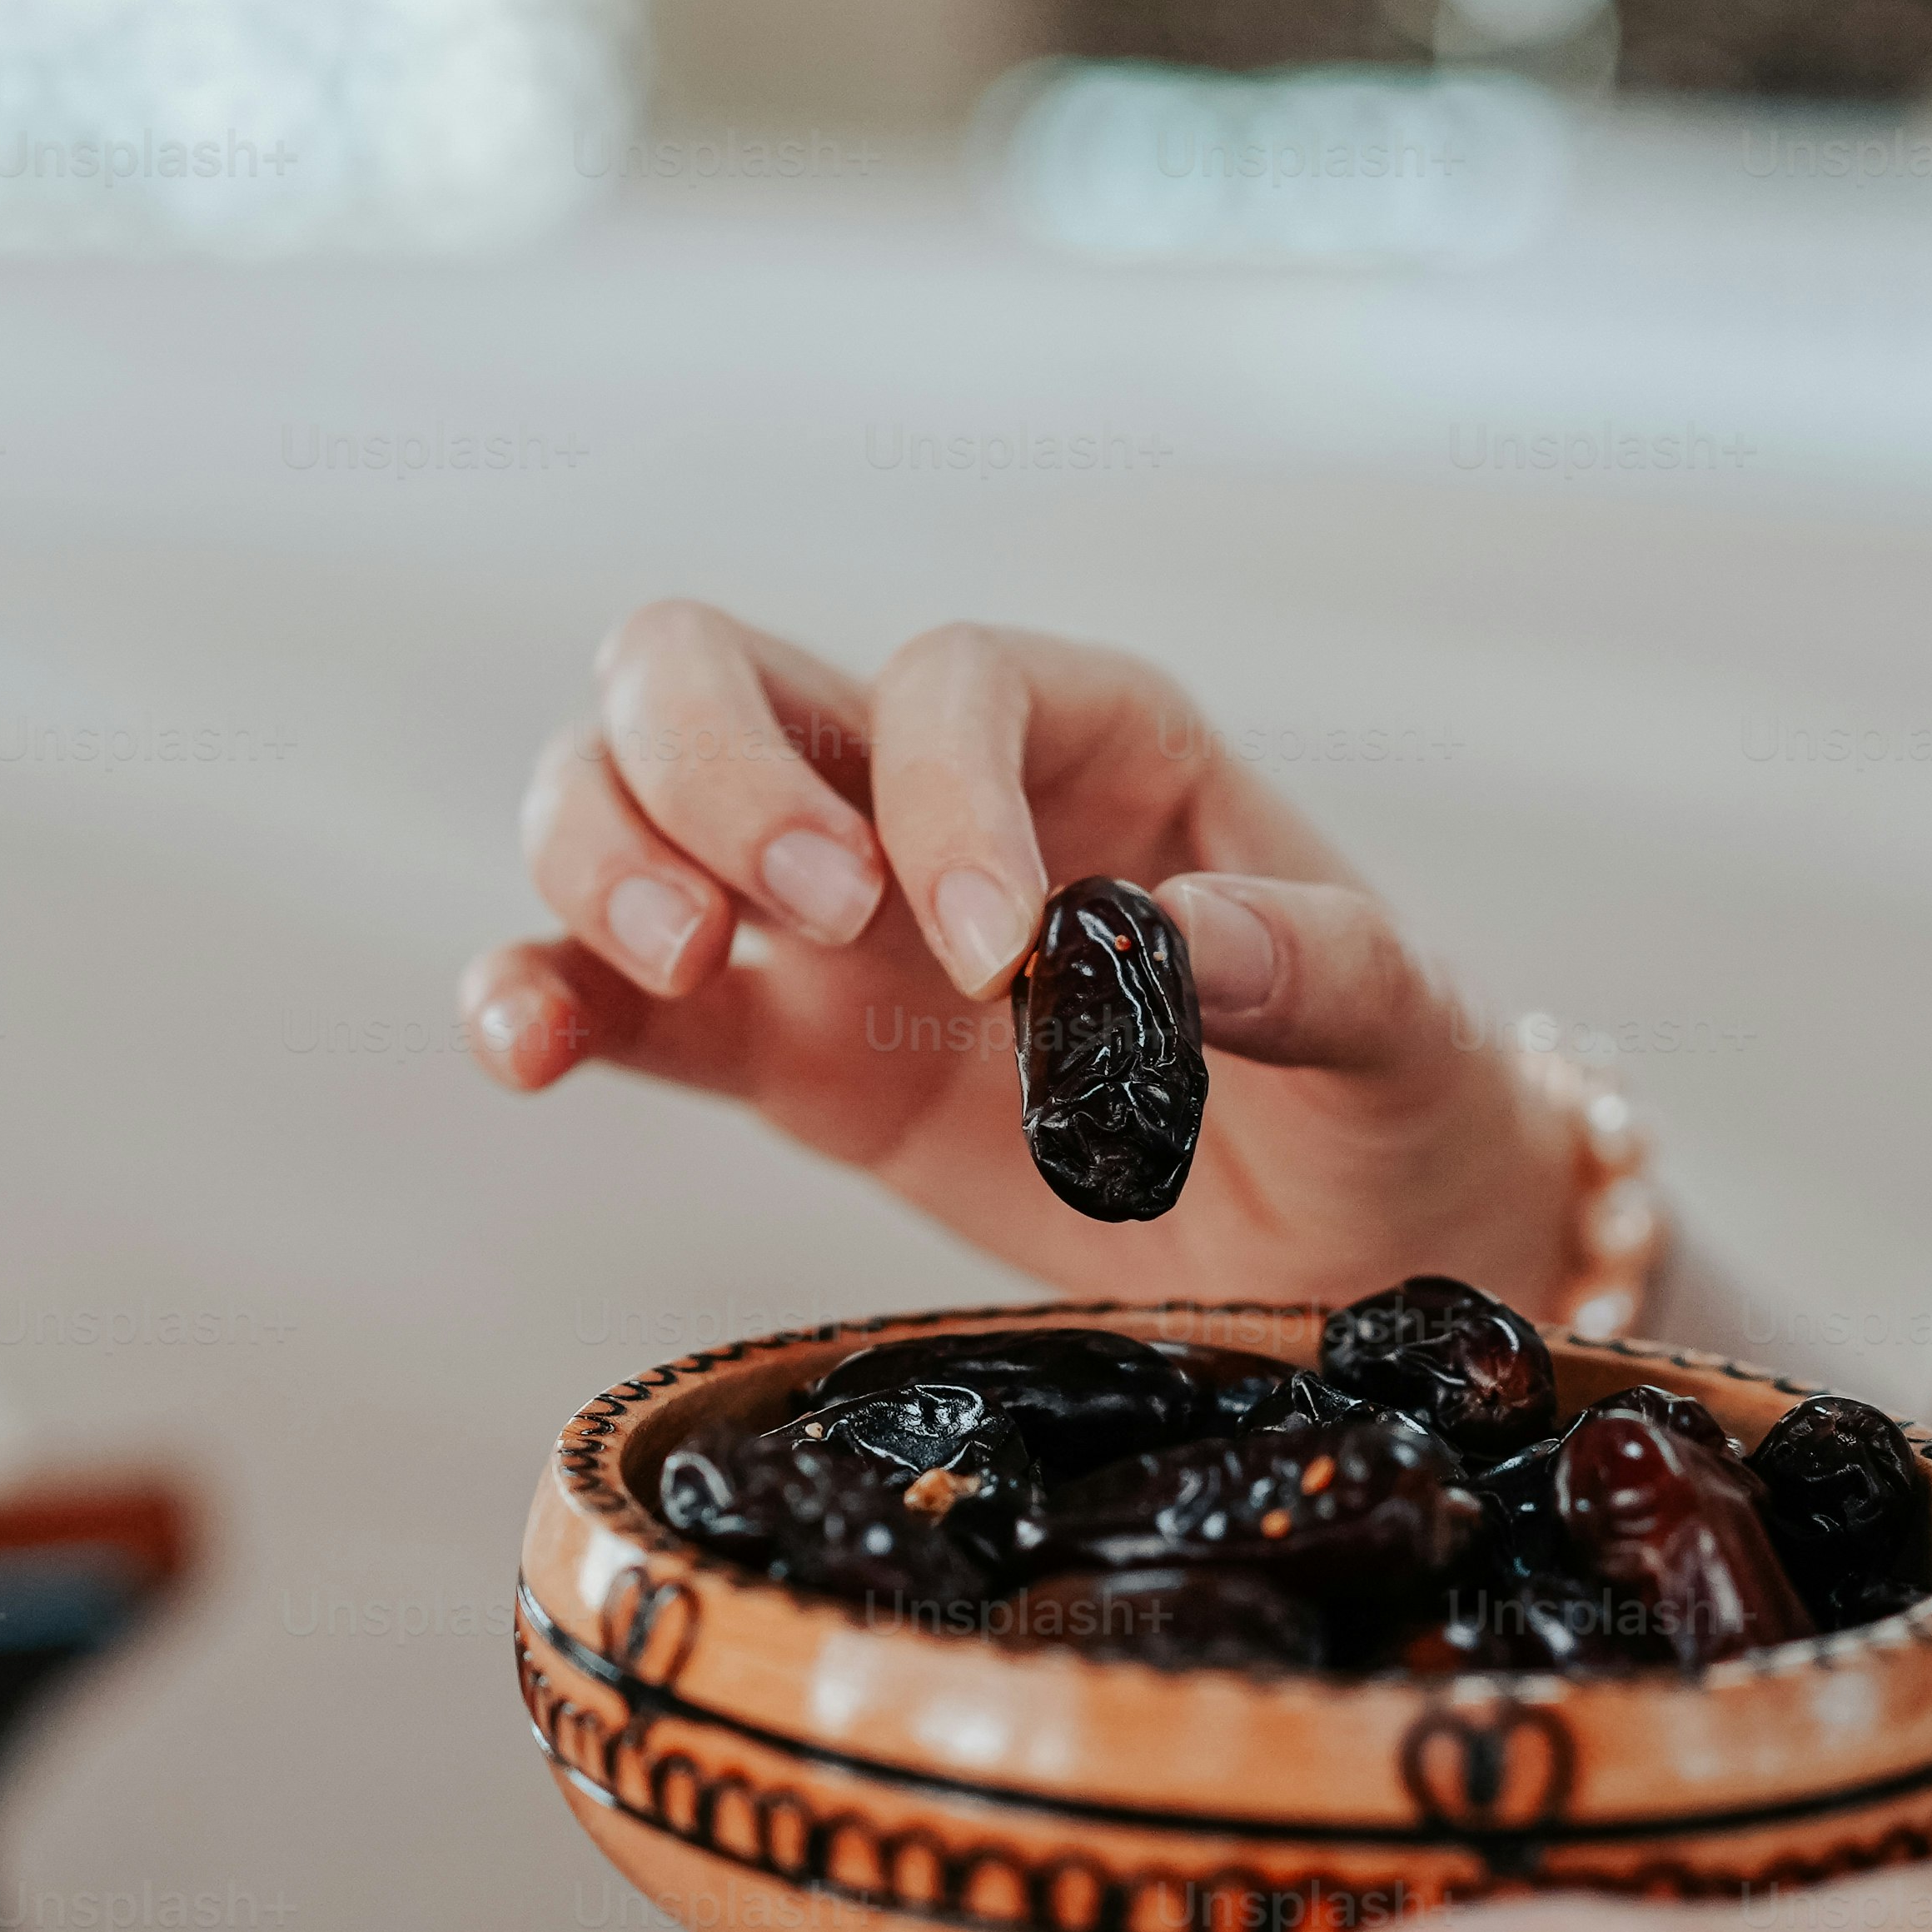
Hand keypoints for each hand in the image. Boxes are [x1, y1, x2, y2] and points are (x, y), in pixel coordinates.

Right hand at [458, 602, 1581, 1307]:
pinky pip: (606, 992)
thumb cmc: (1391, 1113)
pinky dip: (537, 996)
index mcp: (1097, 744)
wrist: (1360, 1262)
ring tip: (689, 976)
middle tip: (799, 923)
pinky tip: (529, 1049)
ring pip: (617, 795)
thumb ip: (1312, 972)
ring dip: (602, 859)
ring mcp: (830, 920)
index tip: (1002, 960)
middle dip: (712, 774)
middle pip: (709, 669)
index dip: (940, 795)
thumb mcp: (1402, 1041)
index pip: (949, 685)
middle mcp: (933, 796)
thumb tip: (1180, 942)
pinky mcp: (779, 1052)